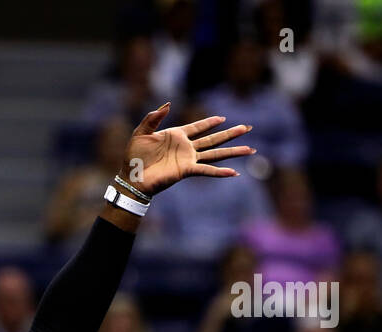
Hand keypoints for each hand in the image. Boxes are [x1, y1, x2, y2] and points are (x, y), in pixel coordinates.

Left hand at [120, 103, 254, 196]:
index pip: (198, 127)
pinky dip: (220, 172)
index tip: (222, 118)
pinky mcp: (186, 170)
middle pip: (213, 139)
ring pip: (215, 153)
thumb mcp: (141, 132)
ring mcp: (188, 159)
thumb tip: (169, 104)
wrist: (131, 178)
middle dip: (231, 133)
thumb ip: (153, 117)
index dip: (210, 122)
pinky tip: (234, 172)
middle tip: (248, 127)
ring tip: (250, 149)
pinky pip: (206, 170)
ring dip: (233, 151)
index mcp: (176, 135)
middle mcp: (186, 147)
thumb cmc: (133, 157)